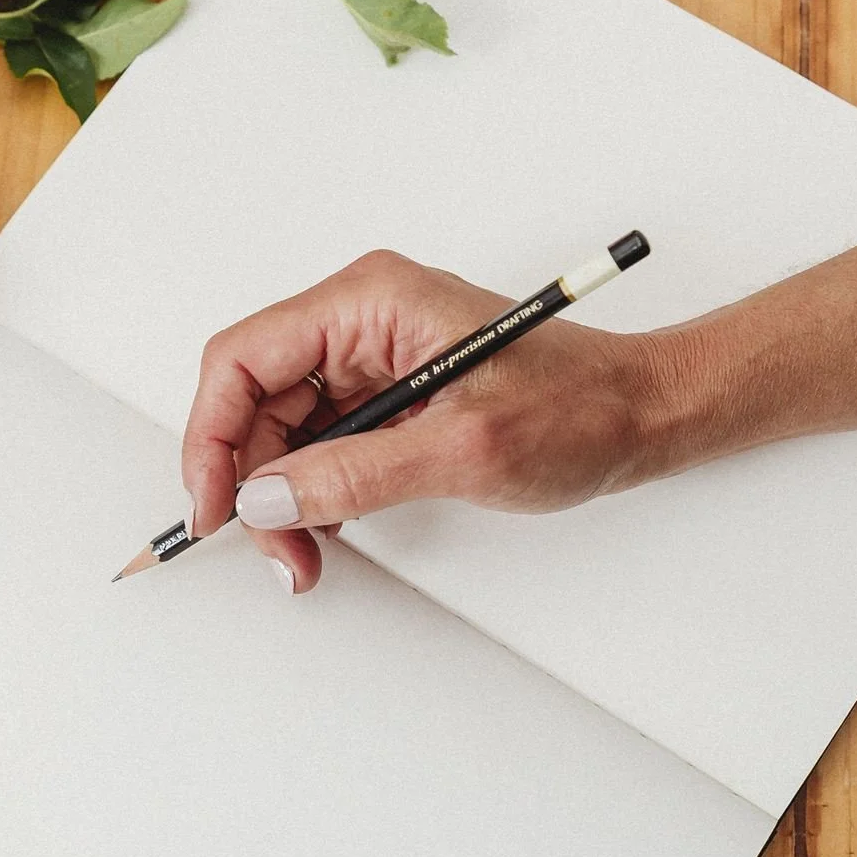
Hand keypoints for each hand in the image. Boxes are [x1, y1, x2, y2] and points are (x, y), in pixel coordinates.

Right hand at [181, 250, 655, 592]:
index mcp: (369, 301)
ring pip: (280, 427)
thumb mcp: (463, 450)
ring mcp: (371, 355)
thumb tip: (267, 497)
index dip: (213, 436)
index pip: (242, 358)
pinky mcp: (387, 392)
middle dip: (253, 481)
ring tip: (306, 555)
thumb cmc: (579, 408)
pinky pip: (318, 440)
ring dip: (281, 496)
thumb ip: (354, 474)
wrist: (643, 414)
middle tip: (276, 551)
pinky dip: (312, 491)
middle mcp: (360, 318)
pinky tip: (328, 529)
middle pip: (253, 399)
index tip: (217, 505)